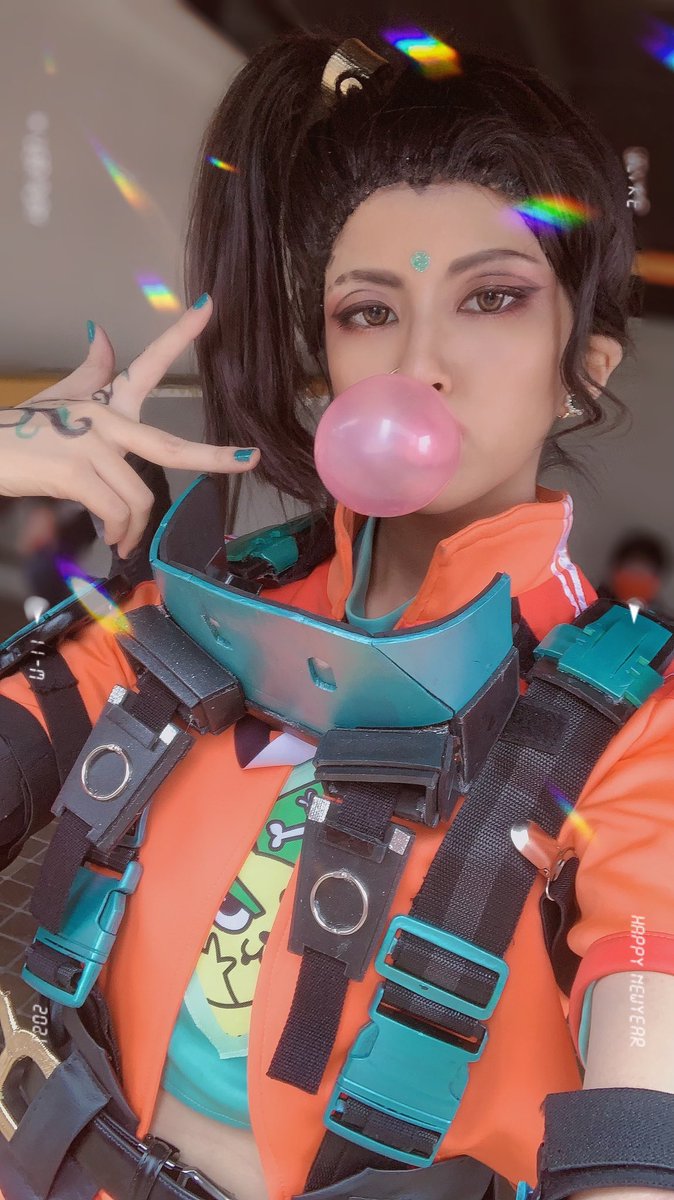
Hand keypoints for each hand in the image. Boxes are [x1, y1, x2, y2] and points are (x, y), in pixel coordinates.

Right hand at [0, 297, 258, 557]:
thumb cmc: (21, 432)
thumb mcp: (59, 399)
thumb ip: (91, 373)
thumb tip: (103, 332)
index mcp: (105, 401)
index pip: (148, 363)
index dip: (179, 334)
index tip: (211, 307)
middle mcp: (104, 418)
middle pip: (169, 444)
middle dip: (214, 455)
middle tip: (248, 459)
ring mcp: (90, 445)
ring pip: (138, 495)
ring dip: (134, 526)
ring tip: (123, 539)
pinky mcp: (74, 472)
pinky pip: (115, 510)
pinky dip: (118, 531)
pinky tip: (112, 538)